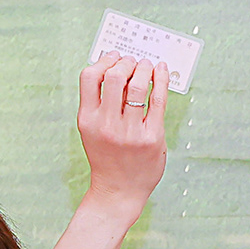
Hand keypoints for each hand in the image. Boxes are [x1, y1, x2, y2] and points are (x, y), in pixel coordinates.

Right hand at [77, 53, 167, 219]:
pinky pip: (158, 100)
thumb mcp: (92, 130)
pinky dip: (161, 80)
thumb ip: (101, 103)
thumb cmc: (107, 157)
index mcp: (87, 120)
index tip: (115, 56)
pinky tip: (162, 71)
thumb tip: (117, 67)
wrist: (119, 191)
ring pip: (138, 85)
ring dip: (144, 68)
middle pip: (116, 76)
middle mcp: (107, 124)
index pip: (90, 77)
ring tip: (147, 66)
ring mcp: (130, 132)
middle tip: (134, 62)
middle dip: (127, 62)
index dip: (104, 61)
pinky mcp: (152, 137)